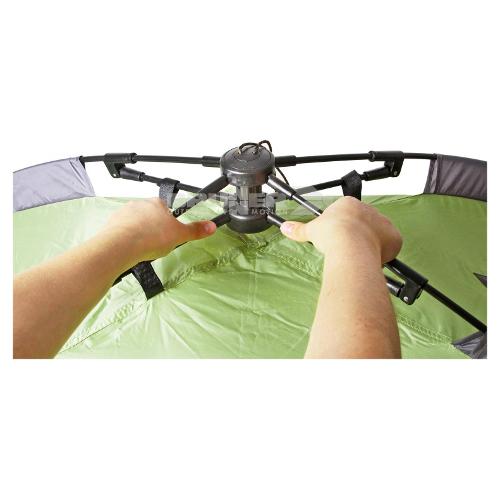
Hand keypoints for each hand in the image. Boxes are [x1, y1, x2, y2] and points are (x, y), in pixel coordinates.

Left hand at [103, 198, 215, 261]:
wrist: (121, 245)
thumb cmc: (149, 237)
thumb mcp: (179, 235)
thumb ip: (195, 231)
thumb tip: (211, 227)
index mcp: (157, 203)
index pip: (166, 209)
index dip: (169, 222)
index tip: (170, 233)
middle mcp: (140, 204)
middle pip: (150, 215)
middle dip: (154, 228)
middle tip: (158, 243)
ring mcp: (125, 213)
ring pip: (136, 223)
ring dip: (140, 233)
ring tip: (144, 248)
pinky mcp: (113, 224)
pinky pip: (123, 230)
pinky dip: (127, 238)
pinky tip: (131, 249)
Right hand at [280, 196, 401, 262]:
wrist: (350, 245)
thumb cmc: (332, 235)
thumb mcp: (312, 230)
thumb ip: (299, 228)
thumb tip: (285, 227)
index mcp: (349, 204)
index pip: (347, 215)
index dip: (342, 228)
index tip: (337, 238)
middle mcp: (369, 210)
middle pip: (364, 224)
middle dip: (357, 235)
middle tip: (348, 249)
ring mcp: (383, 223)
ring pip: (378, 234)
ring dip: (371, 244)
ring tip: (359, 257)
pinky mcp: (394, 237)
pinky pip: (390, 246)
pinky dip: (384, 254)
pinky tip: (372, 260)